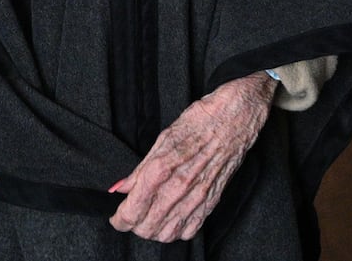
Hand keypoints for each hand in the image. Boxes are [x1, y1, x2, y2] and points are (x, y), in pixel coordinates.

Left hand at [107, 72, 274, 241]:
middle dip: (134, 226)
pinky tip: (172, 217)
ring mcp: (197, 196)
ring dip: (154, 230)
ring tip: (150, 217)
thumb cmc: (199, 121)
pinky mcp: (212, 200)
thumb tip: (120, 187)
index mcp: (162, 168)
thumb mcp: (162, 139)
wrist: (234, 119)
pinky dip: (177, 230)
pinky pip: (191, 230)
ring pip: (168, 233)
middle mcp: (180, 186)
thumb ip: (140, 169)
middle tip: (131, 215)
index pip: (133, 209)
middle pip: (147, 227)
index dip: (120, 219)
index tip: (116, 217)